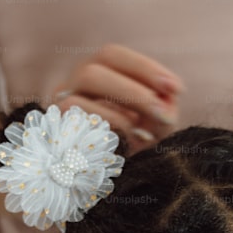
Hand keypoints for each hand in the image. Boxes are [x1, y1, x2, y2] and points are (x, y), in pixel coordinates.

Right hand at [49, 44, 184, 153]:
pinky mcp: (57, 134)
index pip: (112, 56)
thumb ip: (165, 103)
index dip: (144, 68)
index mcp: (97, 73)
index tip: (176, 89)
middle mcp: (73, 86)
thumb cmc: (140, 142)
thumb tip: (171, 91)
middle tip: (163, 114)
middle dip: (132, 92)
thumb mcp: (157, 121)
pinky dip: (107, 134)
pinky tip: (128, 144)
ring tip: (147, 134)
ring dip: (115, 122)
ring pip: (77, 100)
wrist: (124, 176)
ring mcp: (60, 109)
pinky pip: (77, 126)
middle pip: (91, 72)